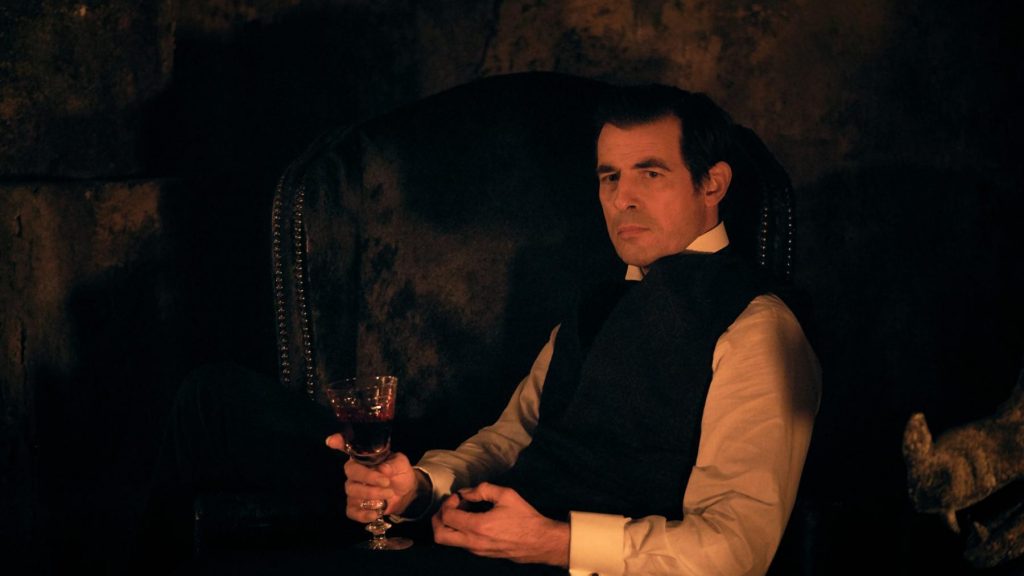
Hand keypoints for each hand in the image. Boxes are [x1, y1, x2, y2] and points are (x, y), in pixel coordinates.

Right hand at [325, 434, 422, 520]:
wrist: (406, 493)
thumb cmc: (400, 473)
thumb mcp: (401, 464)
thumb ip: (393, 464)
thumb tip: (383, 469)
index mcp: (364, 457)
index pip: (348, 447)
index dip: (339, 443)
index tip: (332, 441)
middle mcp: (355, 472)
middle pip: (351, 472)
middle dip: (369, 478)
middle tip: (386, 482)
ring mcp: (353, 489)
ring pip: (353, 492)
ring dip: (372, 494)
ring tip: (388, 494)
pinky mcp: (355, 506)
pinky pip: (352, 511)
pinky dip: (363, 514)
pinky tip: (375, 512)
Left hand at [431, 482, 568, 566]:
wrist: (540, 542)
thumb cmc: (525, 517)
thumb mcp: (506, 495)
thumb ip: (482, 490)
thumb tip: (465, 493)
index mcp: (477, 526)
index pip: (446, 516)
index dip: (447, 503)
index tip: (459, 497)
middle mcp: (473, 542)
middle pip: (439, 535)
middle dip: (437, 519)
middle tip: (449, 507)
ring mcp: (476, 551)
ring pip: (449, 542)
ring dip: (448, 525)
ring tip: (462, 511)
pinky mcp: (482, 554)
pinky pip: (461, 544)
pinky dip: (459, 531)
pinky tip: (472, 520)